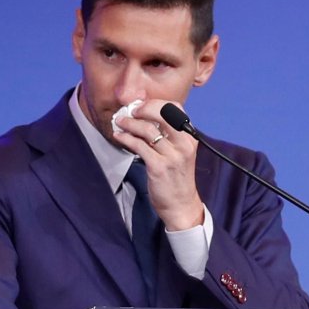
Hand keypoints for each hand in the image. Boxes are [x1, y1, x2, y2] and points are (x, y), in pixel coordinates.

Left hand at [113, 100, 204, 230]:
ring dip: (129, 123)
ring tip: (120, 122)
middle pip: (163, 113)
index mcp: (189, 137)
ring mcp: (172, 156)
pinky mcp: (158, 167)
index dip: (155, 103)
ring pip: (147, 129)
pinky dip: (126, 138)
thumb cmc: (177, 178)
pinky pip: (139, 146)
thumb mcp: (180, 153)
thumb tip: (146, 118)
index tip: (141, 106)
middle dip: (142, 109)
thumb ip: (169, 136)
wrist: (181, 205)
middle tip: (129, 111)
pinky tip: (119, 136)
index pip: (176, 108)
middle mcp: (183, 144)